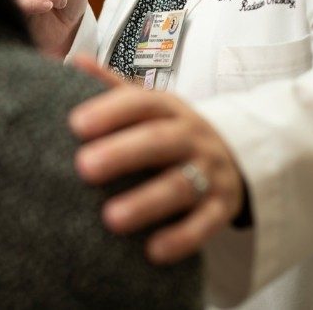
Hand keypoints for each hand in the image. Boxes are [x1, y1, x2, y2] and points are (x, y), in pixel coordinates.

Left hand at [68, 56, 245, 263]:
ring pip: (182, 185)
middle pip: (159, 141)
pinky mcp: (223, 206)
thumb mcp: (152, 106)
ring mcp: (211, 172)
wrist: (239, 154)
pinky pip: (205, 224)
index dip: (110, 111)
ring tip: (110, 219)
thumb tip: (73, 60)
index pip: (141, 103)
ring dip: (147, 202)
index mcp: (170, 108)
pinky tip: (152, 251)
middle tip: (84, 167)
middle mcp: (192, 136)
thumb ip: (114, 88)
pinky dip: (182, 238)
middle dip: (123, 153)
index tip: (75, 124)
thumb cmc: (175, 131)